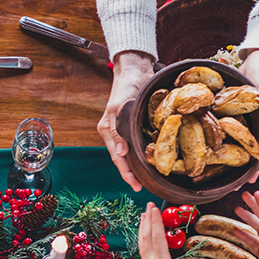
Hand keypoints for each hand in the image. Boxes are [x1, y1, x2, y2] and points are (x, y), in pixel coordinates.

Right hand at [98, 51, 152, 192]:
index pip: (117, 158)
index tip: (135, 186)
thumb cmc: (125, 86)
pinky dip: (143, 152)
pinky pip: (139, 142)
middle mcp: (116, 133)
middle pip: (123, 159)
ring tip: (146, 178)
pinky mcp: (136, 124)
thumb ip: (117, 130)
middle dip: (131, 174)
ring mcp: (125, 129)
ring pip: (131, 152)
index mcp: (107, 131)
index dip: (126, 173)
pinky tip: (150, 159)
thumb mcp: (118, 107)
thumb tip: (121, 154)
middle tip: (141, 187)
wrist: (135, 70)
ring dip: (137, 165)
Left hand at [136, 203, 190, 258]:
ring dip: (144, 226)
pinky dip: (143, 236)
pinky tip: (144, 235)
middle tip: (149, 204)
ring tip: (144, 214)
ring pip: (143, 240)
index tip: (155, 208)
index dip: (156, 221)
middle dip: (148, 218)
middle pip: (148, 235)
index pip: (157, 237)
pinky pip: (143, 247)